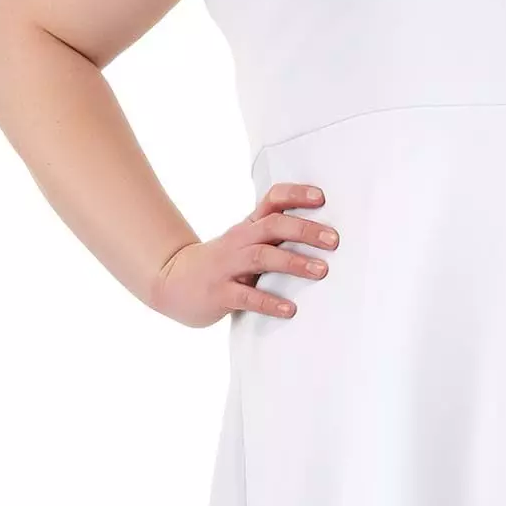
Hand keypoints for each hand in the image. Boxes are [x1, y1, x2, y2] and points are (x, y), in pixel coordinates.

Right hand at [152, 182, 336, 326]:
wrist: (172, 282)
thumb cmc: (221, 264)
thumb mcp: (244, 242)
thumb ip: (274, 237)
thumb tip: (322, 235)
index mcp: (248, 227)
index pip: (272, 200)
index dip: (296, 195)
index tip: (322, 198)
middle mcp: (239, 241)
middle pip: (273, 225)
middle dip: (305, 230)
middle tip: (334, 240)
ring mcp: (228, 266)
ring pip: (261, 256)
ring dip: (293, 262)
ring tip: (321, 271)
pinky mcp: (220, 293)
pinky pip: (247, 297)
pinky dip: (270, 302)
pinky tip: (289, 309)